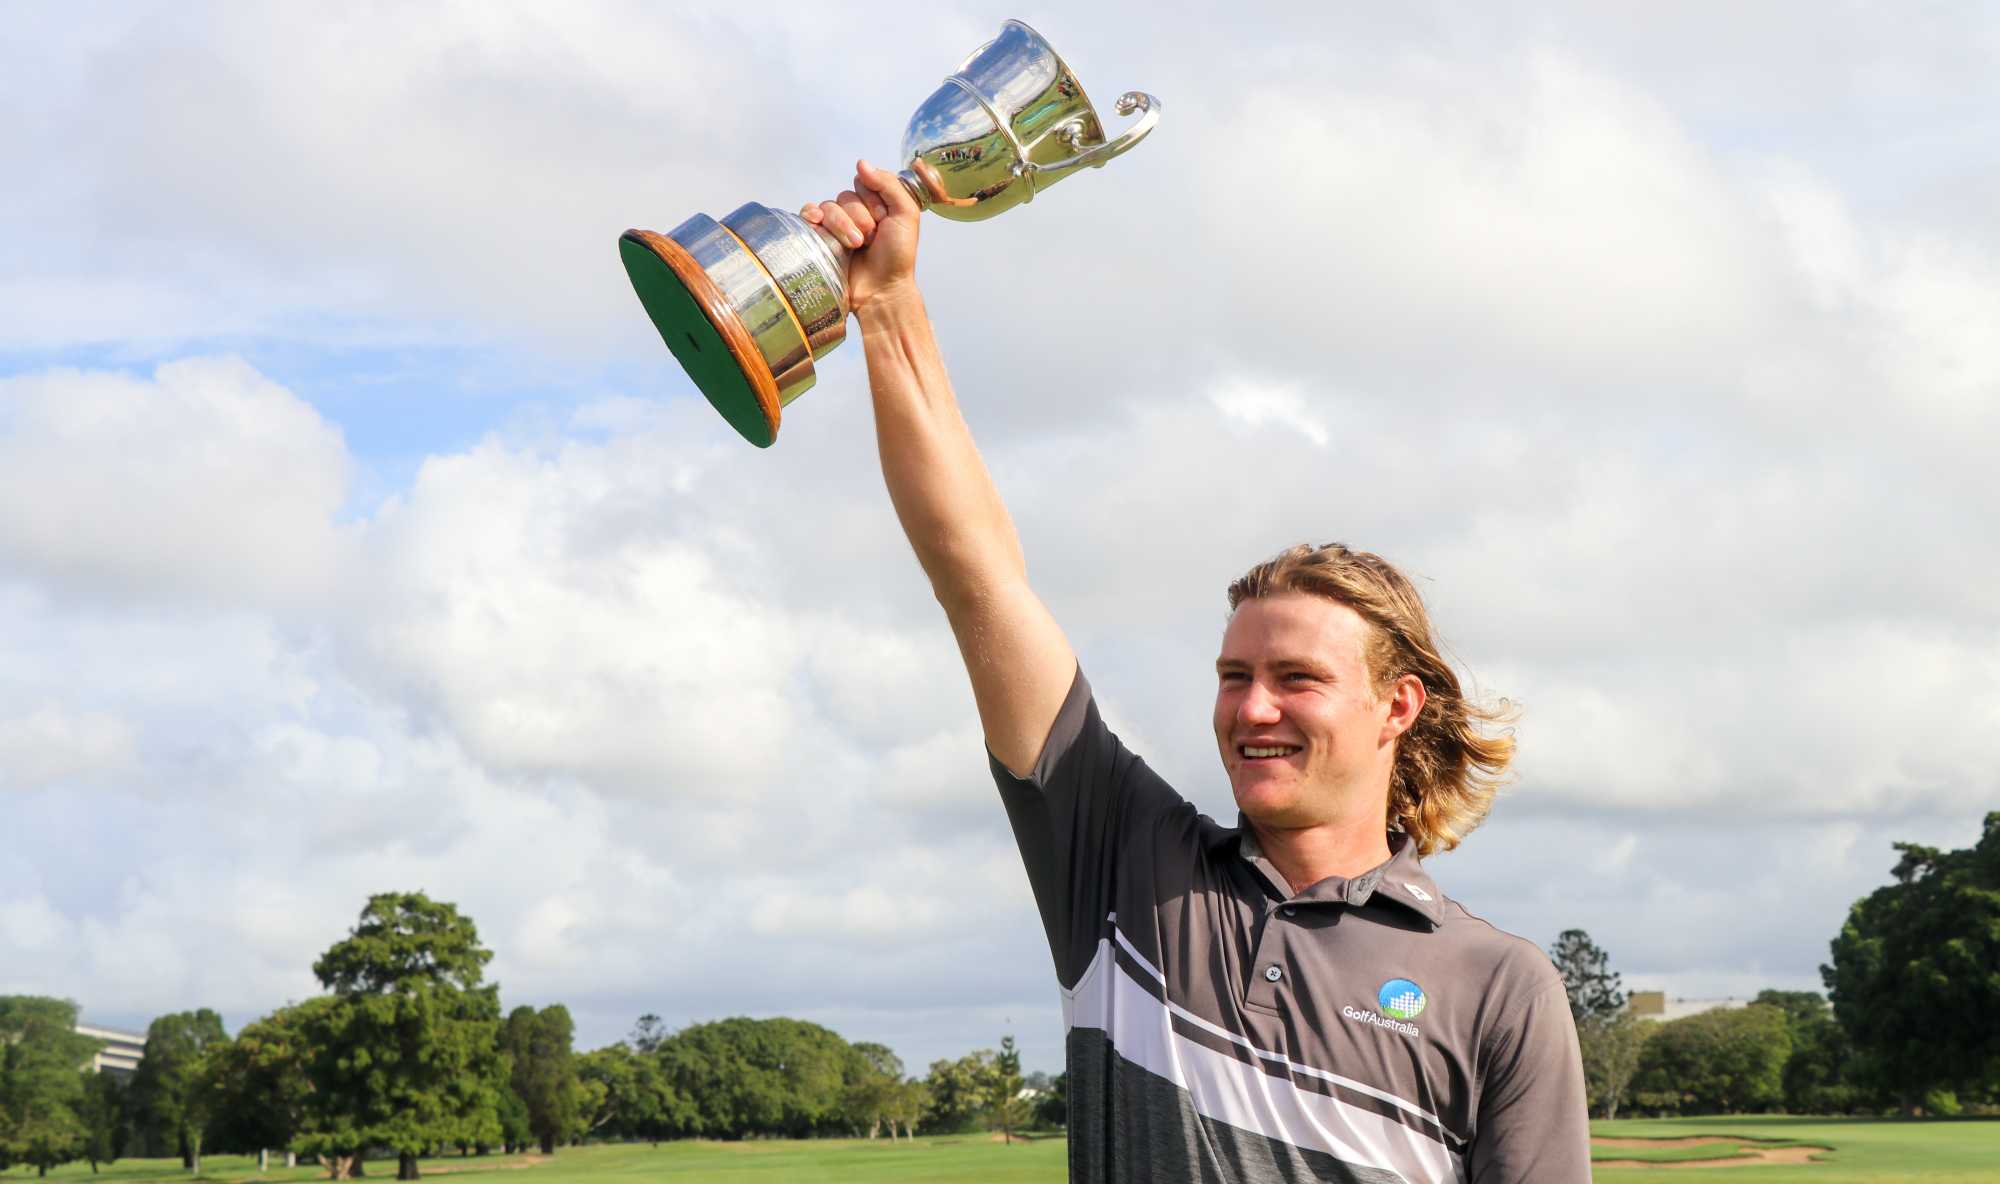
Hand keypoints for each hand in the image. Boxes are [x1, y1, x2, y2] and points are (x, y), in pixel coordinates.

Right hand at [801, 159, 920, 315]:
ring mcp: (835, 226)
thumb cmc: (897, 257)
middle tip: (871, 239)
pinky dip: (812, 217)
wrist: (881, 290)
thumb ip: (889, 185)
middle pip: (845, 196)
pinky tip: (818, 225)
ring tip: (856, 246)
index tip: (884, 221)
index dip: (873, 200)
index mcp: (874, 203)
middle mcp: (854, 212)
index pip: (863, 182)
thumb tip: (861, 163)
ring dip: (843, 225)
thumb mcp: (905, 215)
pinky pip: (808, 214)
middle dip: (860, 217)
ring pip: (828, 207)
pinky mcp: (819, 238)